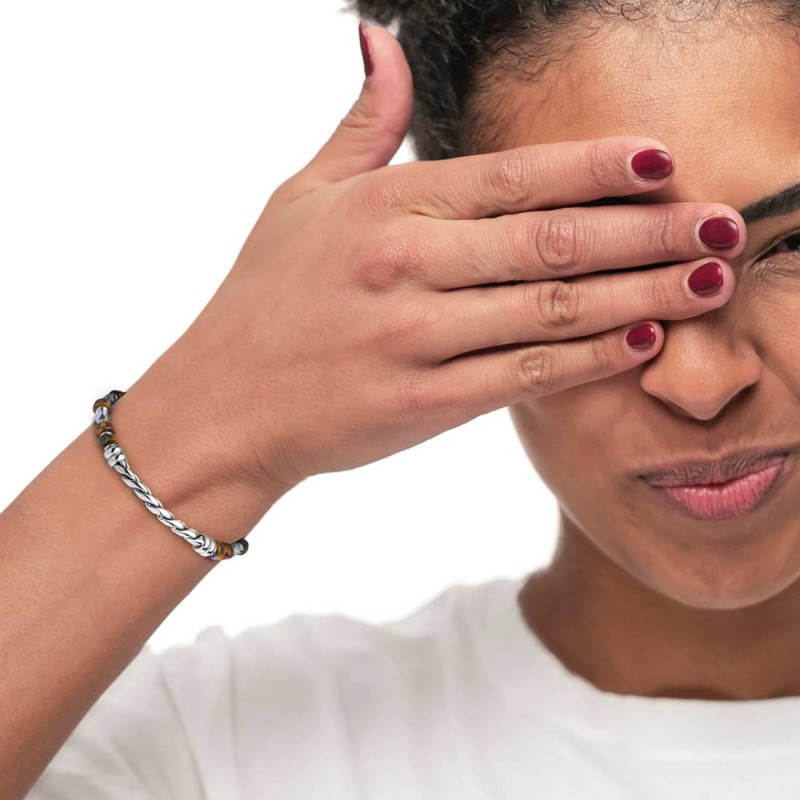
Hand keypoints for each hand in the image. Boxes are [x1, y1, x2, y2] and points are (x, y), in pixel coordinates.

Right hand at [145, 24, 744, 494]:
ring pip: (554, 308)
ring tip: (713, 280)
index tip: (663, 161)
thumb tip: (381, 39)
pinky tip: (645, 341)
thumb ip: (362, 124)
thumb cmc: (263, 299)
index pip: (511, 176)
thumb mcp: (301, 198)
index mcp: (383, 207)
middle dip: (651, 231)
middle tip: (725, 224)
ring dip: (646, 293)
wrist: (225, 404)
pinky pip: (526, 373)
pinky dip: (592, 357)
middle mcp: (405, 266)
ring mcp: (417, 339)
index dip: (595, 166)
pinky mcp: (425, 404)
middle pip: (554, 241)